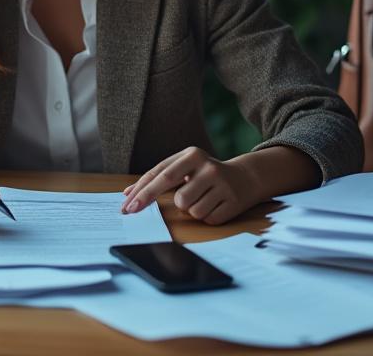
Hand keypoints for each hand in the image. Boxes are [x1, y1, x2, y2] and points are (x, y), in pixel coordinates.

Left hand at [120, 146, 255, 224]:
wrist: (246, 177)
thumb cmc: (205, 173)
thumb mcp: (186, 166)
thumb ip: (160, 176)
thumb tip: (129, 193)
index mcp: (193, 155)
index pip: (162, 174)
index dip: (142, 190)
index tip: (126, 204)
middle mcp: (208, 167)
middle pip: (177, 195)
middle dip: (150, 202)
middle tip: (131, 211)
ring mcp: (222, 185)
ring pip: (190, 210)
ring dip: (190, 209)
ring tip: (201, 198)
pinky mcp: (232, 202)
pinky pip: (206, 219)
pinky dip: (206, 216)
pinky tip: (214, 205)